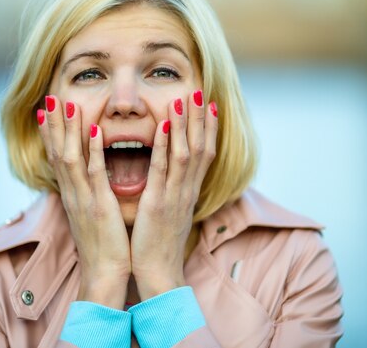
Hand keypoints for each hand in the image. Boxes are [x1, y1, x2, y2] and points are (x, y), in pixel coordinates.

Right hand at [37, 95, 129, 308]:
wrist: (103, 275)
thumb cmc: (101, 246)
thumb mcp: (89, 216)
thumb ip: (87, 195)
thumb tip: (85, 179)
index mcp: (72, 195)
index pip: (57, 158)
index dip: (50, 134)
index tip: (46, 111)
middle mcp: (73, 194)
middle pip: (58, 152)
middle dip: (54, 124)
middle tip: (50, 97)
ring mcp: (84, 199)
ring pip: (71, 158)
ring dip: (68, 130)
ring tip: (67, 104)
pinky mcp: (100, 206)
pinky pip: (95, 175)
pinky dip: (93, 152)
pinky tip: (95, 131)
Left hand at [130, 91, 217, 299]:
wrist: (159, 274)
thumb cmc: (161, 244)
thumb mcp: (172, 213)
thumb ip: (174, 192)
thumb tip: (175, 176)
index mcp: (188, 192)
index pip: (203, 154)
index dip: (207, 129)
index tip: (209, 105)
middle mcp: (186, 190)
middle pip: (199, 148)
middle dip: (200, 119)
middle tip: (200, 92)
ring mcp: (174, 196)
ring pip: (184, 153)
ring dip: (184, 125)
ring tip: (184, 99)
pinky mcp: (157, 204)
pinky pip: (161, 170)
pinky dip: (162, 146)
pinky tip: (161, 125)